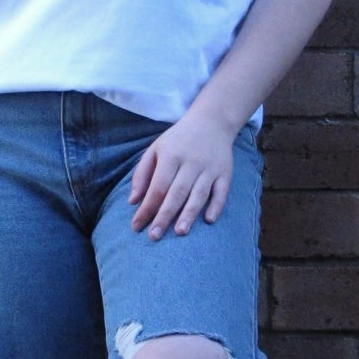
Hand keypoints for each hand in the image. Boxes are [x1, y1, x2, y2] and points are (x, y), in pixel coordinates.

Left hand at [128, 110, 235, 240]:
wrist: (212, 121)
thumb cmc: (178, 140)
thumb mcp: (155, 150)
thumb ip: (142, 174)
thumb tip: (133, 201)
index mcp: (171, 156)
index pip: (158, 186)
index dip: (147, 207)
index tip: (137, 226)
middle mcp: (191, 162)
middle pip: (177, 193)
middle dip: (164, 216)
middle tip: (154, 236)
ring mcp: (210, 168)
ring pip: (199, 194)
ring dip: (189, 214)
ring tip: (180, 232)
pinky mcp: (225, 172)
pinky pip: (222, 192)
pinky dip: (216, 206)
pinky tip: (208, 220)